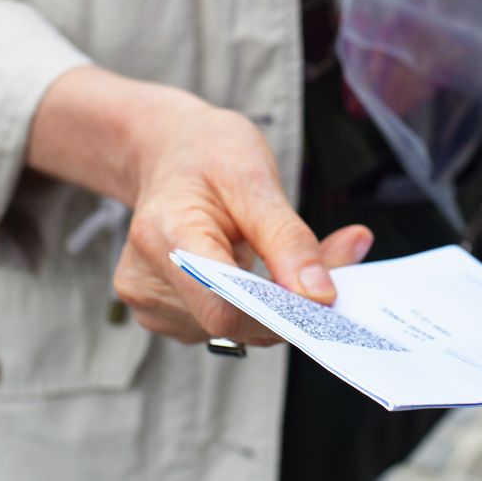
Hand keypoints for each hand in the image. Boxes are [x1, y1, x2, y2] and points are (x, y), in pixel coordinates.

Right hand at [27, 67, 373, 344]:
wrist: (170, 152)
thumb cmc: (209, 155)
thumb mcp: (254, 176)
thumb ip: (287, 238)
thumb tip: (320, 295)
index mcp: (164, 235)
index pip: (223, 305)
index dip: (278, 311)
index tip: (327, 296)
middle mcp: (145, 280)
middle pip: (232, 322)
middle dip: (288, 303)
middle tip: (336, 254)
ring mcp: (151, 304)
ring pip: (235, 330)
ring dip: (276, 305)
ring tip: (285, 254)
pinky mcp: (163, 315)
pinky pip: (226, 327)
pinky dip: (258, 307)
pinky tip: (262, 271)